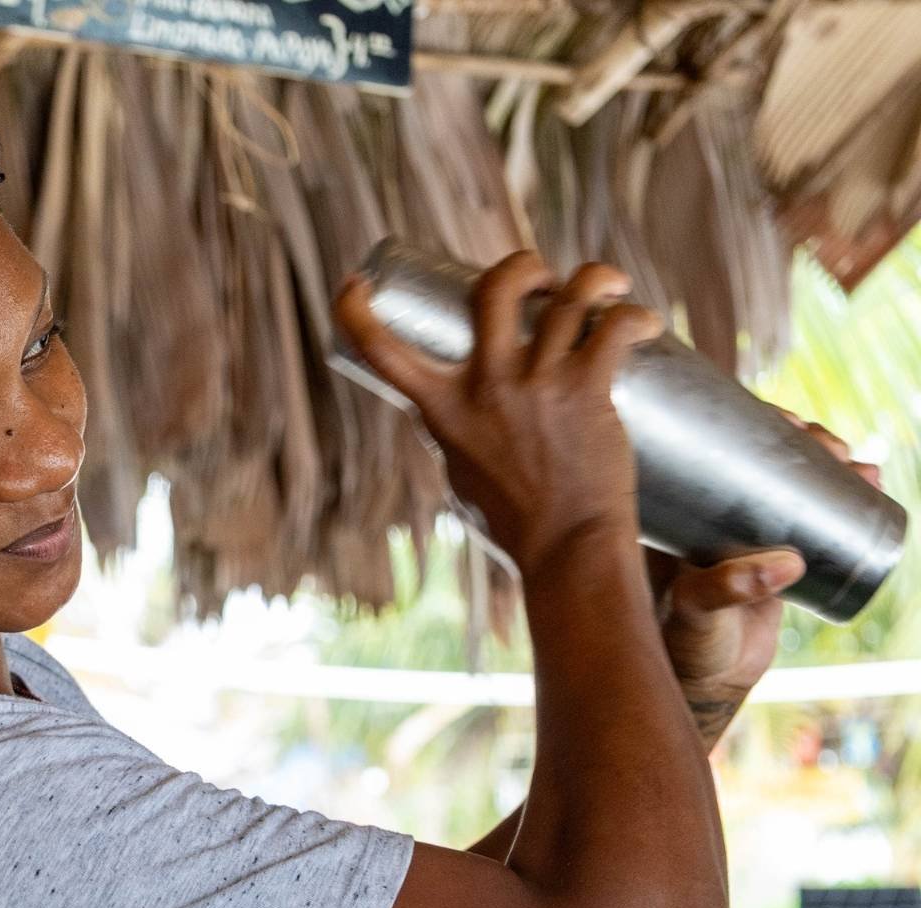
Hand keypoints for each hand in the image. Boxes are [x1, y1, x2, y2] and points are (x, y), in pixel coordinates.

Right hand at [334, 252, 664, 578]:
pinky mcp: (586, 390)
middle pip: (495, 288)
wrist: (566, 548)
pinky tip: (646, 322)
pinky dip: (635, 314)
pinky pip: (615, 327)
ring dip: (595, 279)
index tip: (354, 285)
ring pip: (570, 297)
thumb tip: (458, 409)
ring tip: (609, 289)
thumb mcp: (461, 470)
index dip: (355, 310)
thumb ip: (456, 431)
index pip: (381, 351)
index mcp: (442, 409)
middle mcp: (486, 387)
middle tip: (544, 279)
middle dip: (522, 266)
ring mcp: (537, 384)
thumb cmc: (514, 520)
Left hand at [650, 411, 881, 747]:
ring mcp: (743, 531)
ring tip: (859, 466)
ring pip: (789, 482)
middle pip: (758, 458)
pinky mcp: (773, 553)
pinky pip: (809, 515)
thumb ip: (727, 586)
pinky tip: (868, 481)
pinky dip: (841, 498)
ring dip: (828, 464)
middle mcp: (706, 513)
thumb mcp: (696, 607)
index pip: (710, 449)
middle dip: (803, 442)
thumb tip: (786, 564)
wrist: (706, 682)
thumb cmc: (683, 641)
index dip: (751, 425)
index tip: (789, 420)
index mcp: (674, 511)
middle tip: (833, 446)